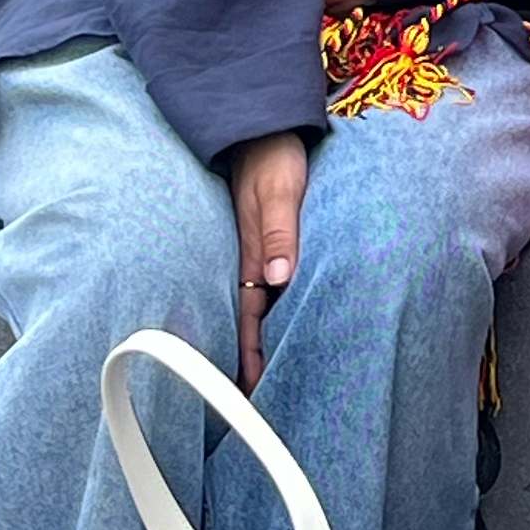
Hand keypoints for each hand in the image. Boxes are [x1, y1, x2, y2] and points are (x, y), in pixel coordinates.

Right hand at [222, 132, 310, 391]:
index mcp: (252, 254)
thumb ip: (280, 232)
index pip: (251, 318)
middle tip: (256, 406)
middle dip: (250, 362)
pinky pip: (265, 286)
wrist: (262, 123)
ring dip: (260, 340)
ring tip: (264, 379)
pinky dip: (268, 312)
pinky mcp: (266, 238)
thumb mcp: (281, 190)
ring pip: (258, 307)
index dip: (249, 358)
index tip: (248, 397)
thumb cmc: (274, 155)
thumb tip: (277, 278)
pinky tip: (279, 324)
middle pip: (251, 321)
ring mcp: (258, 250)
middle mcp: (252, 258)